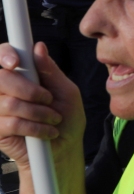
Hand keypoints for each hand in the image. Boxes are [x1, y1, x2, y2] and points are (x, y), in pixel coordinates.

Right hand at [0, 43, 82, 168]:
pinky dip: (34, 127)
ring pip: (9, 103)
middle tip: (48, 99)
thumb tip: (38, 46)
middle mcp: (4, 90)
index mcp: (20, 75)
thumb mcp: (65, 91)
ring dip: (39, 112)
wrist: (65, 148)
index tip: (14, 62)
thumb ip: (50, 70)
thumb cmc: (66, 117)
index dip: (5, 54)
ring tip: (53, 119)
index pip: (3, 55)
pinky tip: (45, 132)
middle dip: (29, 90)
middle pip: (1, 79)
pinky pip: (11, 123)